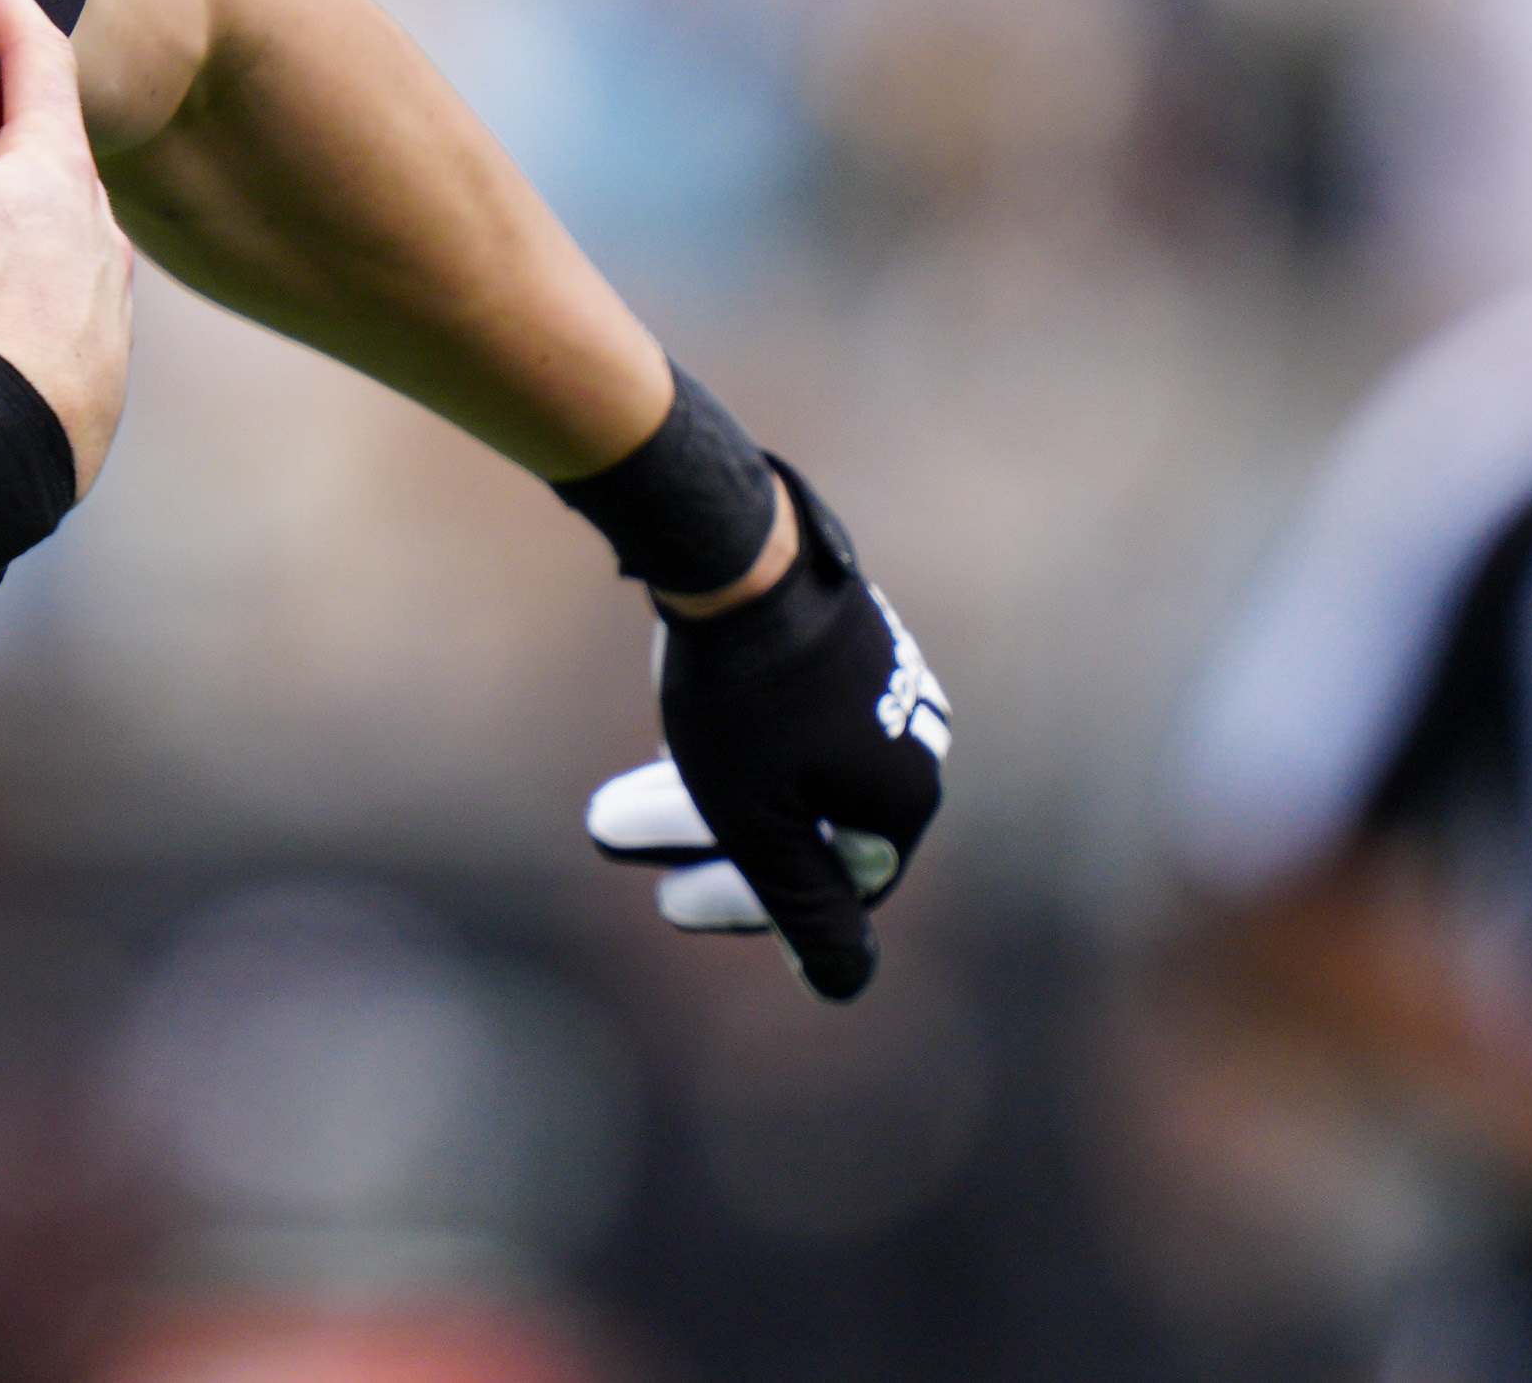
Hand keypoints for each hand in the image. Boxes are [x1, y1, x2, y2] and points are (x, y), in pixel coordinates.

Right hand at [0, 0, 135, 489]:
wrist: (8, 448)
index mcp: (59, 171)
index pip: (40, 51)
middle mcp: (97, 233)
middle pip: (58, 147)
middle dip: (10, 113)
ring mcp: (102, 308)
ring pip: (66, 236)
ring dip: (20, 212)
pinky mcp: (92, 377)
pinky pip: (59, 315)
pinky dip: (22, 296)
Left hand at [581, 468, 944, 998]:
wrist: (732, 547)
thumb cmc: (745, 696)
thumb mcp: (758, 822)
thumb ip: (801, 907)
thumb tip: (844, 984)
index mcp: (906, 793)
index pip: (834, 887)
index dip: (746, 903)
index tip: (668, 899)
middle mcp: (912, 738)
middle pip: (802, 822)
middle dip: (704, 842)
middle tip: (620, 837)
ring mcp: (881, 681)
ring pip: (787, 766)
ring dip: (701, 793)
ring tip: (620, 799)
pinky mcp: (841, 635)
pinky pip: (788, 716)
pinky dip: (731, 742)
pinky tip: (672, 730)